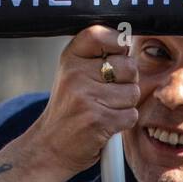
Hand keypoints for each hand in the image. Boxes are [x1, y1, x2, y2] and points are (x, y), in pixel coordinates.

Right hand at [29, 24, 140, 178]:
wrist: (49, 147)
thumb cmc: (69, 109)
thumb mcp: (73, 74)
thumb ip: (98, 56)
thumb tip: (128, 40)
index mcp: (70, 58)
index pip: (101, 34)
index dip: (117, 43)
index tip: (116, 56)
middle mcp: (76, 74)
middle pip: (129, 66)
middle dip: (127, 81)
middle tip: (108, 93)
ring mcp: (86, 97)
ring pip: (133, 92)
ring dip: (126, 104)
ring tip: (105, 109)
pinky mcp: (98, 120)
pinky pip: (131, 114)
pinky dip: (124, 121)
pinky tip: (106, 123)